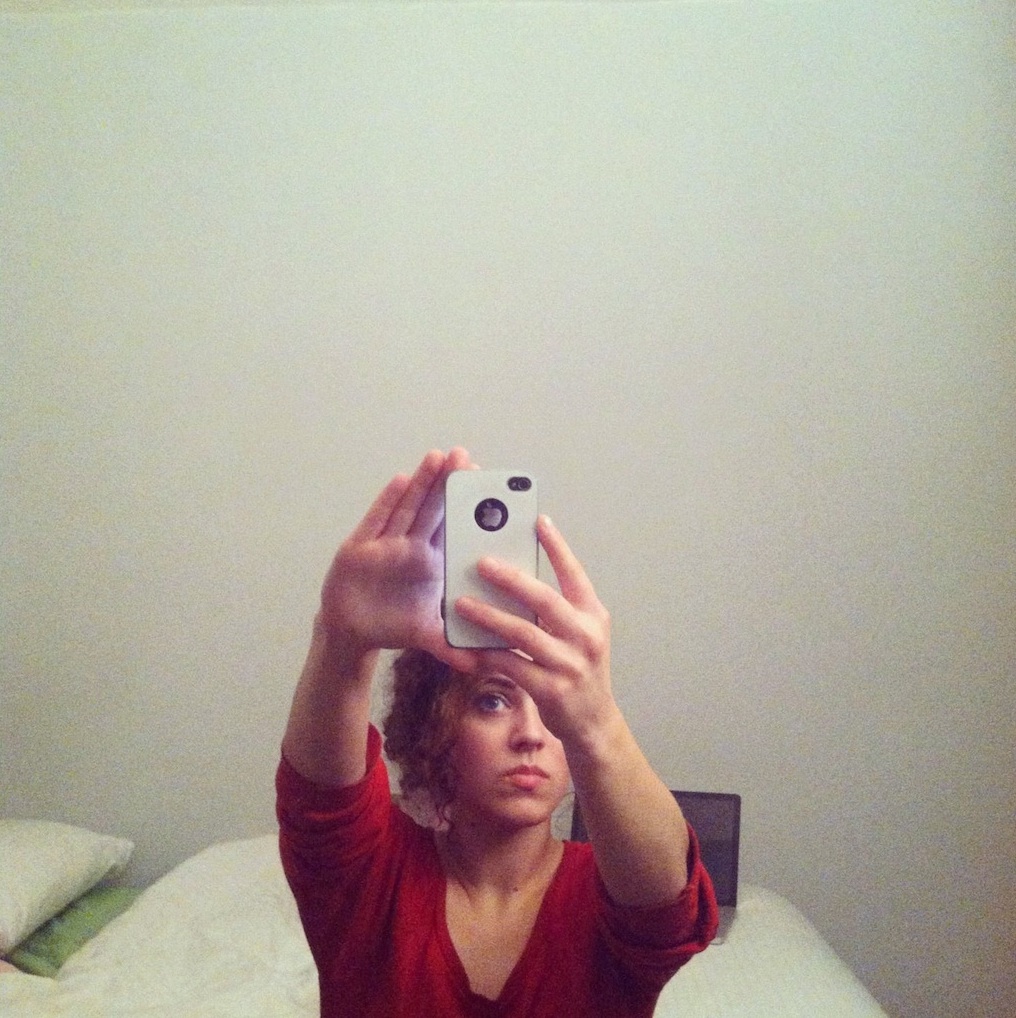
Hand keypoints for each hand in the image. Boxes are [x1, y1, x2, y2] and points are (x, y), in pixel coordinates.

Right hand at [319, 448, 476, 667]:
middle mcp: (409, 547)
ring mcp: (384, 544)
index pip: (453, 528)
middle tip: (466, 455)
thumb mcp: (425, 634)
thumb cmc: (391, 625)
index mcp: (429, 561)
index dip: (467, 507)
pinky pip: (376, 520)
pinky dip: (387, 501)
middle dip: (448, 483)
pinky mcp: (359, 549)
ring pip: (407, 507)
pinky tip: (400, 480)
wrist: (352, 634)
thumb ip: (449, 646)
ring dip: (422, 482)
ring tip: (439, 456)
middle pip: (432, 509)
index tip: (487, 484)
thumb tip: (476, 664)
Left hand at [453, 516, 615, 743]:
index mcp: (593, 615)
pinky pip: (511, 666)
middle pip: (545, 600)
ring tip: (461, 603)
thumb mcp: (580, 633)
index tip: (538, 520)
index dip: (557, 546)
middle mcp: (585, 636)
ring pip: (523, 634)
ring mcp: (570, 665)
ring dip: (489, 616)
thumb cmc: (579, 668)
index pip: (575, 573)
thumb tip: (515, 576)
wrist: (594, 721)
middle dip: (511, 579)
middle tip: (481, 562)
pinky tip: (466, 646)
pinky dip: (486, 654)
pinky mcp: (551, 690)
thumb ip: (558, 607)